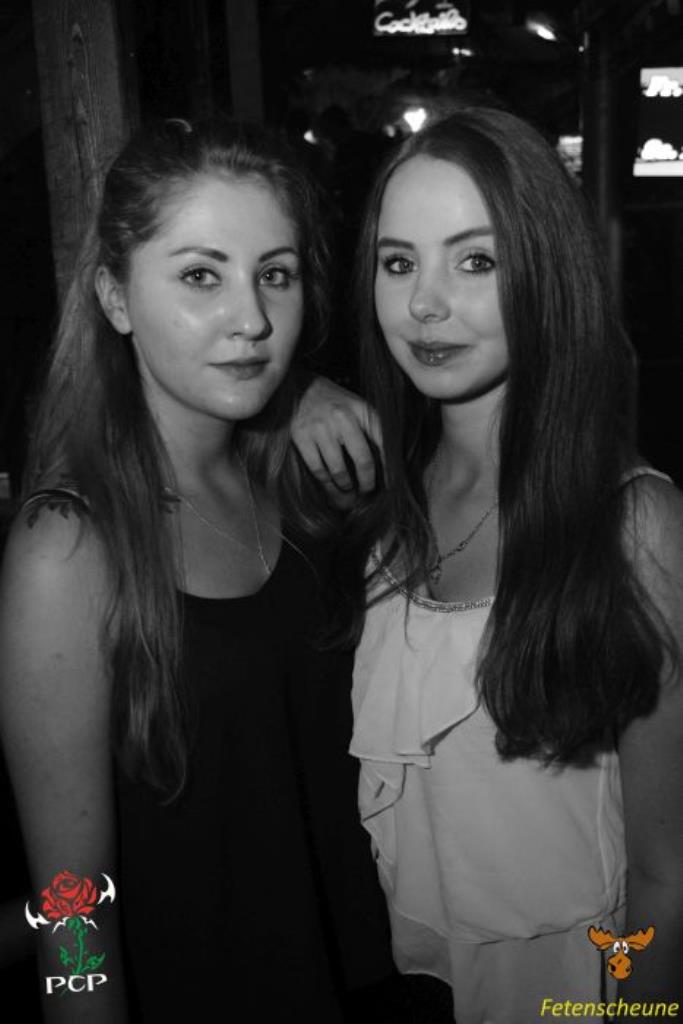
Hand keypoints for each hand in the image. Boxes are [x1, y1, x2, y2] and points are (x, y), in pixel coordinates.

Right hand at [291, 376, 382, 505]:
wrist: (301, 388)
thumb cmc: (335, 403)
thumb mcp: (357, 408)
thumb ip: (372, 429)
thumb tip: (386, 464)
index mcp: (361, 409)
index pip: (383, 443)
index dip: (389, 467)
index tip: (391, 483)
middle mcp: (342, 417)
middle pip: (363, 460)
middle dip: (367, 482)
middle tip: (367, 490)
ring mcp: (320, 427)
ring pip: (338, 469)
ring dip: (346, 485)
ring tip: (349, 490)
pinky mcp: (302, 437)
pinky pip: (318, 469)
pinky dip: (326, 483)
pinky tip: (331, 485)